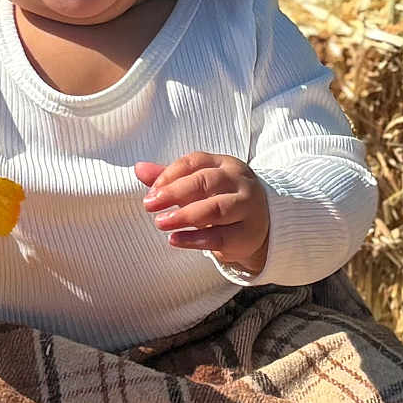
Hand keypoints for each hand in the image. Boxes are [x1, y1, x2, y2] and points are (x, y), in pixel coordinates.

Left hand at [135, 153, 270, 273]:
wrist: (262, 225)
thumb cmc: (224, 199)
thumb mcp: (199, 185)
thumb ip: (170, 178)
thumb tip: (139, 168)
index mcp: (225, 165)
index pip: (195, 162)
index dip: (170, 174)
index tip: (150, 191)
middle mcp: (239, 182)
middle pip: (206, 182)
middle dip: (175, 192)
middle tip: (150, 205)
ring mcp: (247, 207)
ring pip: (216, 208)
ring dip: (185, 215)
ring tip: (161, 222)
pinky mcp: (247, 233)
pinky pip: (221, 236)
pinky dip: (195, 239)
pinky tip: (175, 240)